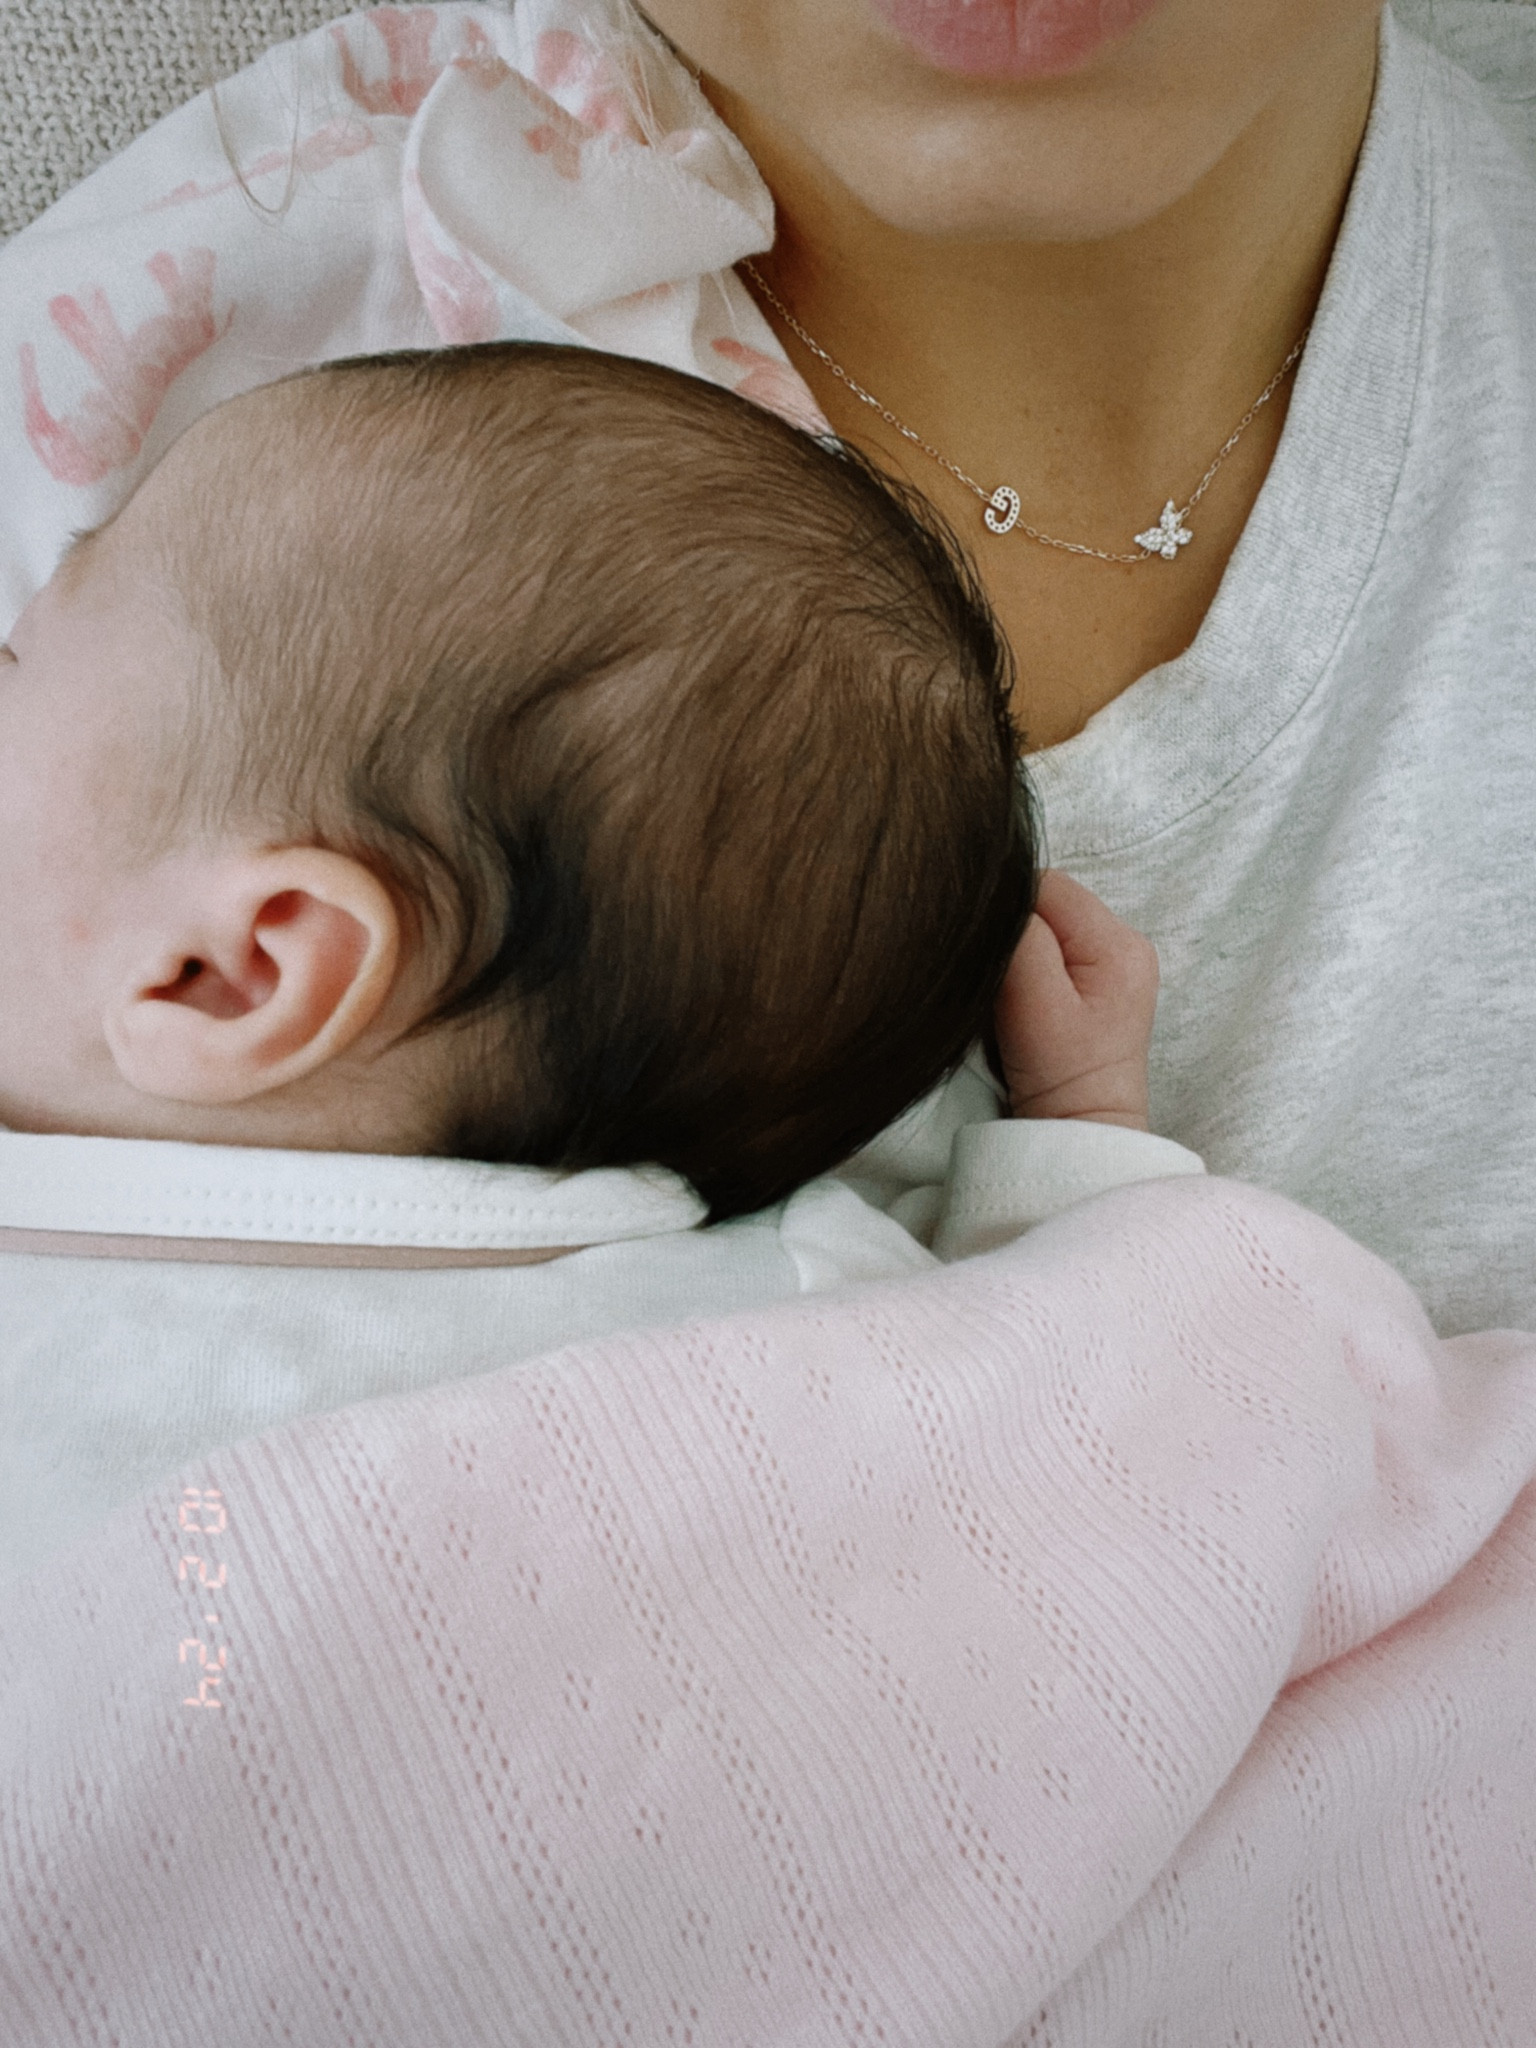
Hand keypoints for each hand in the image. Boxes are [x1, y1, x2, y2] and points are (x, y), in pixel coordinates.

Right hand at [994, 870, 1158, 1130]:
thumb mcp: (1034, 1005)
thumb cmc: (1061, 1080)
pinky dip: (1025, 971)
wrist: (1082, 1137)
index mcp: (1119, 942)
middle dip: (1012, 934)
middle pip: (1044, 902)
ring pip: (1041, 927)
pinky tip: (1024, 1006)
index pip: (1044, 884)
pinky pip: (1047, 952)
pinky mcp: (1096, 985)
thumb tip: (998, 898)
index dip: (1006, 912)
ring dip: (1016, 954)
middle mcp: (1125, 943)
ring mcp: (1113, 964)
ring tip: (1014, 1001)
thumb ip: (1018, 940)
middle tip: (1004, 988)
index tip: (992, 961)